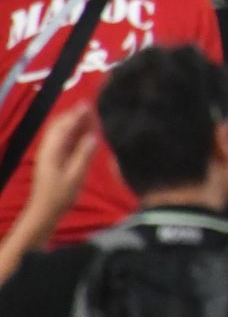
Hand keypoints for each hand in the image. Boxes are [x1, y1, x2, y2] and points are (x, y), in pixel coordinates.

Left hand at [23, 103, 97, 226]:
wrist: (44, 212)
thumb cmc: (60, 195)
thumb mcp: (75, 176)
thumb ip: (84, 155)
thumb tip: (94, 136)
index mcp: (52, 151)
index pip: (64, 127)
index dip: (76, 115)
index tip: (88, 104)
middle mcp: (48, 149)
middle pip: (59, 125)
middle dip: (74, 115)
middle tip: (91, 108)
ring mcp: (49, 154)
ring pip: (60, 132)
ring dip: (73, 123)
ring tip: (90, 116)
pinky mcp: (53, 159)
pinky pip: (63, 140)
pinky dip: (73, 132)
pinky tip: (84, 133)